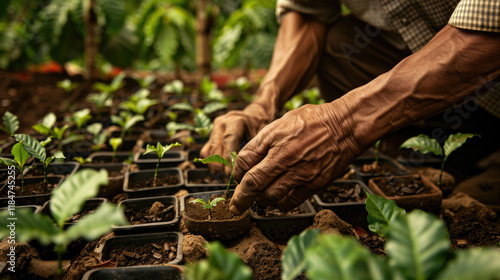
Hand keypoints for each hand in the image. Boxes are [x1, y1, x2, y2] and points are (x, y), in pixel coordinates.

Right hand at [200, 99, 274, 173]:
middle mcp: (222, 123)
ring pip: (209, 149)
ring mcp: (215, 129)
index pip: (228, 140)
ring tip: (222, 175)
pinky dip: (210, 161)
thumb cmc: (260, 126)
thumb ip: (255, 146)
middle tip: (225, 177)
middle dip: (219, 163)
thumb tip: (252, 166)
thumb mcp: (262, 133)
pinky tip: (219, 170)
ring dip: (214, 164)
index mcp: (235, 121)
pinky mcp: (211, 136)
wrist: (254, 116)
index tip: (230, 172)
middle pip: (216, 146)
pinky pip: (206, 151)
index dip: (227, 157)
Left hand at [229, 102, 360, 214]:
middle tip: (235, 207)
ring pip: (270, 197)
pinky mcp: (314, 185)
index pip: (244, 164)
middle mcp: (285, 160)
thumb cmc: (312, 121)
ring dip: (261, 200)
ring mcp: (300, 174)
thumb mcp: (281, 123)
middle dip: (240, 199)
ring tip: (260, 198)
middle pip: (253, 185)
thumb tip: (244, 162)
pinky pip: (290, 203)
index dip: (236, 174)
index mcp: (274, 142)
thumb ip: (261, 143)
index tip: (237, 178)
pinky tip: (279, 199)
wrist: (345, 127)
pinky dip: (280, 204)